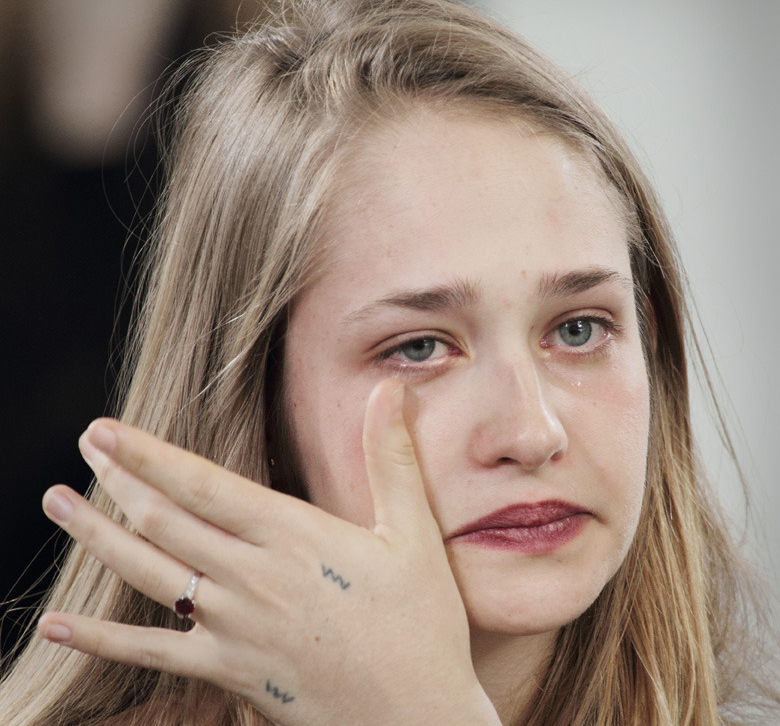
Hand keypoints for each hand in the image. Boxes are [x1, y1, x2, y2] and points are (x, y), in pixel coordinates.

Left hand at [38, 379, 500, 725]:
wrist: (415, 719)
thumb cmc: (420, 623)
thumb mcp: (414, 534)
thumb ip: (392, 458)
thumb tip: (390, 388)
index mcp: (294, 536)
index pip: (203, 484)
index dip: (148, 454)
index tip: (107, 428)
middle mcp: (252, 578)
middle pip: (165, 521)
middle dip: (117, 479)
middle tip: (83, 444)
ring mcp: (233, 628)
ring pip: (148, 573)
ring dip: (98, 536)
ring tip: (58, 502)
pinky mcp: (228, 671)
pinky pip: (151, 654)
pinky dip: (100, 638)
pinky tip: (58, 624)